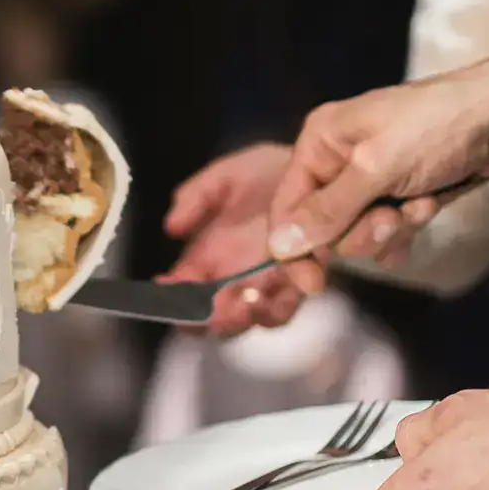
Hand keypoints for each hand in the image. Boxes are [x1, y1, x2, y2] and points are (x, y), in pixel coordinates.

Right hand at [164, 144, 308, 334]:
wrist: (321, 170)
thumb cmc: (270, 174)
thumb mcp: (227, 176)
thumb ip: (197, 196)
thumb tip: (171, 228)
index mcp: (208, 257)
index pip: (182, 290)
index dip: (171, 297)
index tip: (167, 288)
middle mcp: (233, 278)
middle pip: (212, 317)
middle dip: (207, 319)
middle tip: (210, 309)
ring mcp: (267, 285)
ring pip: (248, 318)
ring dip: (241, 318)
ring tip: (243, 303)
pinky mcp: (298, 283)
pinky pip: (284, 307)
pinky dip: (273, 307)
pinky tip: (267, 295)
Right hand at [266, 35, 488, 292]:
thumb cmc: (438, 129)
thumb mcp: (376, 169)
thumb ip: (327, 211)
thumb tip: (278, 246)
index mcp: (321, 142)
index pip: (287, 207)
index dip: (295, 247)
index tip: (315, 284)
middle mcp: (340, 160)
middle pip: (325, 225)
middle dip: (361, 231)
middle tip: (392, 219)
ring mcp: (373, 177)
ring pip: (360, 232)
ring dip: (391, 228)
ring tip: (420, 206)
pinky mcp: (404, 191)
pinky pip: (389, 229)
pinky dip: (407, 229)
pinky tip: (429, 210)